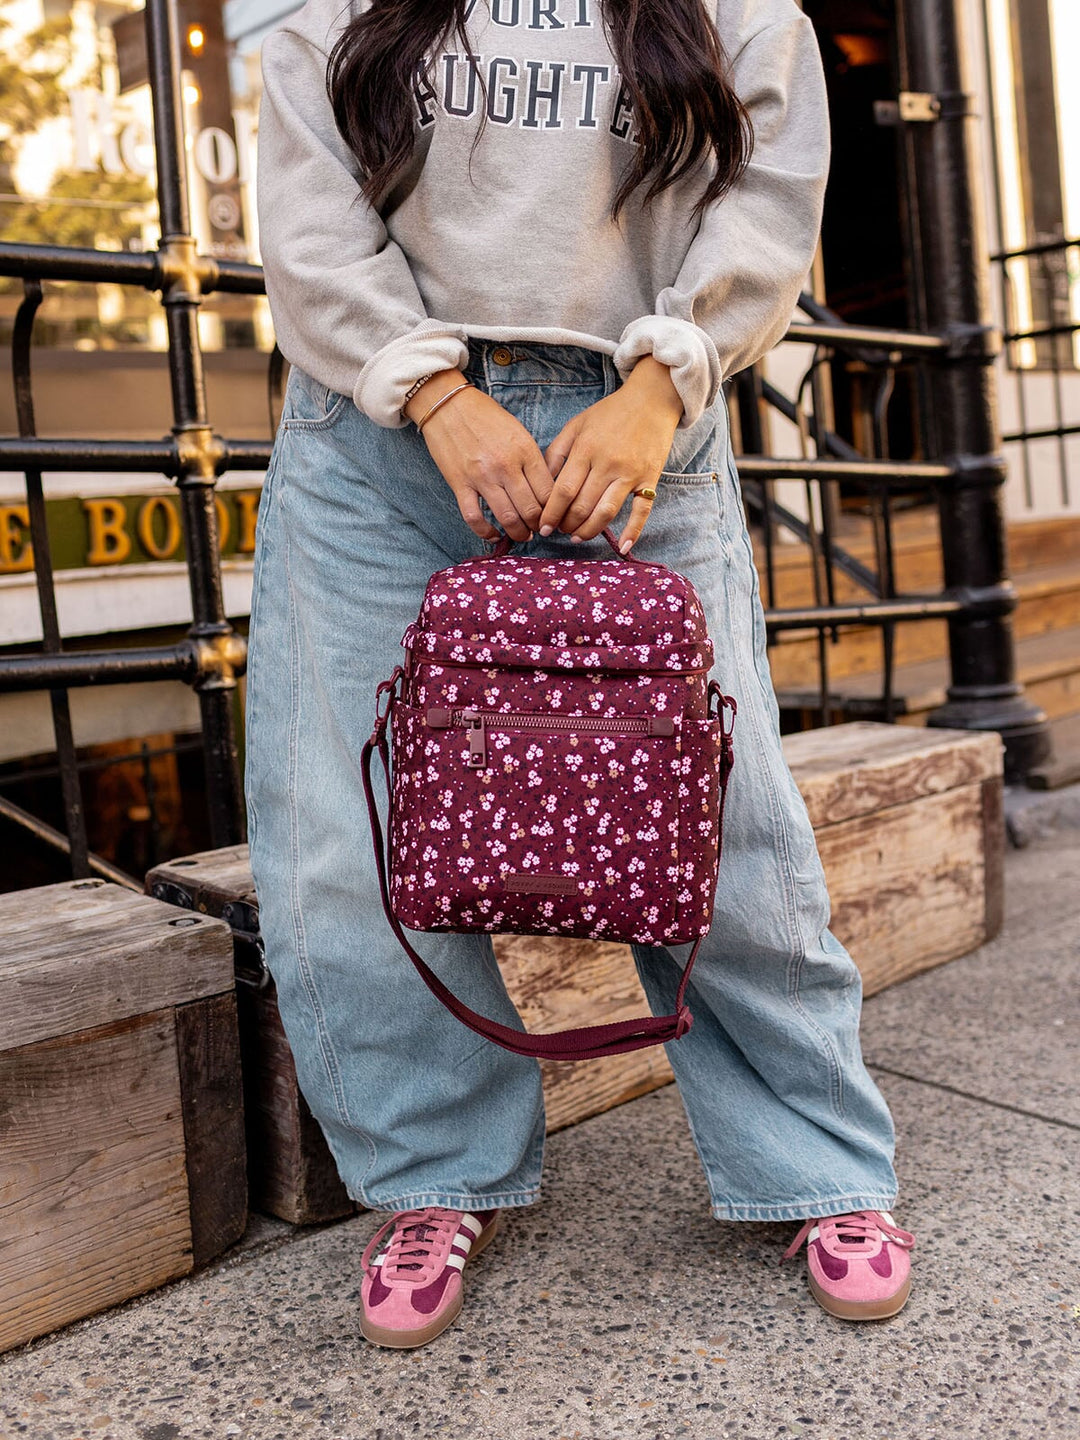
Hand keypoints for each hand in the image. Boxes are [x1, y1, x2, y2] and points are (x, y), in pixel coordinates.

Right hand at [407, 371, 552, 542]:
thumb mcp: (518, 432)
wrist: (448, 405)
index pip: (548, 491)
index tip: (554, 515)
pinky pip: (474, 517)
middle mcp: (506, 466)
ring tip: (523, 535)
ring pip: (508, 518)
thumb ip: (532, 460)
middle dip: (539, 525)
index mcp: (524, 450)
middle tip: (540, 529)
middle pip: (531, 509)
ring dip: (519, 533)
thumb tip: (545, 491)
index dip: (555, 509)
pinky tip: (494, 535)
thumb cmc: (486, 417)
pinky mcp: (460, 484)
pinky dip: (485, 532)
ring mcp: (482, 477)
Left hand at [538, 356, 682, 551]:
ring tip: (577, 537)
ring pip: (606, 513)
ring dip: (588, 531)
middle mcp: (607, 464)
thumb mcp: (577, 425)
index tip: (542, 526)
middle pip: (581, 506)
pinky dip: (633, 532)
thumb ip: (556, 452)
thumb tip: (541, 483)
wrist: (651, 400)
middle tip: (558, 531)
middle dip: (566, 524)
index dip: (550, 513)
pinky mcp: (650, 479)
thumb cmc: (610, 413)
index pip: (563, 490)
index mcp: (586, 449)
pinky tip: (623, 548)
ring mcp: (630, 473)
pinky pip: (642, 510)